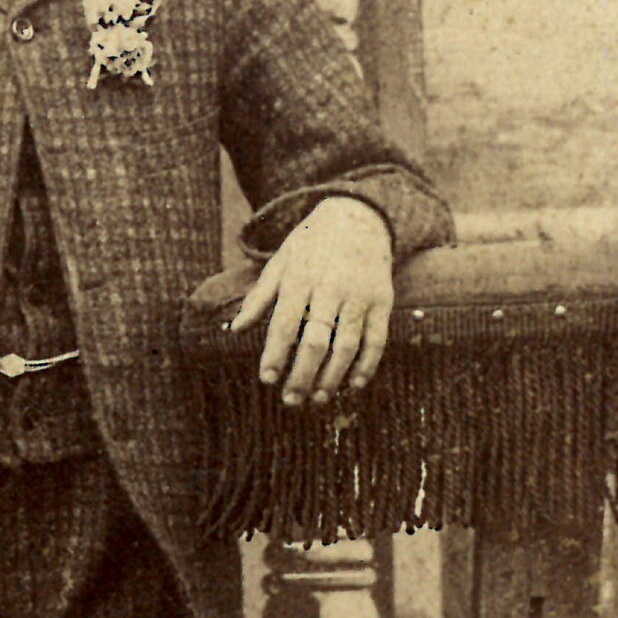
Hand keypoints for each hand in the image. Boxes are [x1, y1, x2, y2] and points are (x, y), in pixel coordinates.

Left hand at [229, 196, 393, 408]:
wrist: (358, 217)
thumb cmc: (311, 245)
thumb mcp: (280, 262)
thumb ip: (259, 297)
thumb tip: (235, 330)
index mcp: (300, 279)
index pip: (284, 324)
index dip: (275, 354)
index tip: (267, 379)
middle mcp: (331, 288)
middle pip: (316, 341)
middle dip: (302, 375)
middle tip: (291, 400)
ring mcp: (359, 296)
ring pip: (346, 345)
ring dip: (332, 377)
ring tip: (318, 399)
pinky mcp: (382, 301)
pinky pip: (376, 340)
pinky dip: (366, 366)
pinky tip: (353, 385)